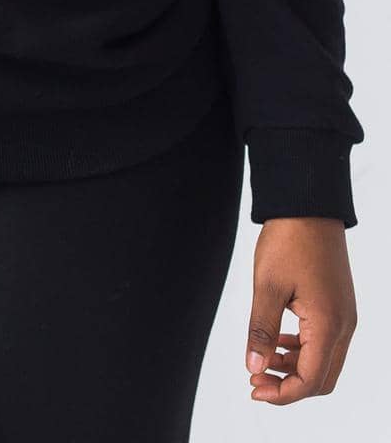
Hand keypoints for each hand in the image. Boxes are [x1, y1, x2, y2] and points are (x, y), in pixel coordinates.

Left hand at [246, 217, 357, 402]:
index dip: (282, 393)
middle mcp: (343, 326)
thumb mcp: (267, 286)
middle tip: (256, 378)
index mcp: (328, 325)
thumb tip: (254, 366)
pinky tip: (279, 340)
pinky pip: (325, 342)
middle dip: (289, 386)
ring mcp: (344, 315)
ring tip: (262, 359)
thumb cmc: (289, 240)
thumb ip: (261, 330)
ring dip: (295, 368)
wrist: (309, 205)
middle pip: (322, 379)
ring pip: (325, 362)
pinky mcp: (339, 305)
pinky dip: (303, 350)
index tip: (253, 387)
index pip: (310, 381)